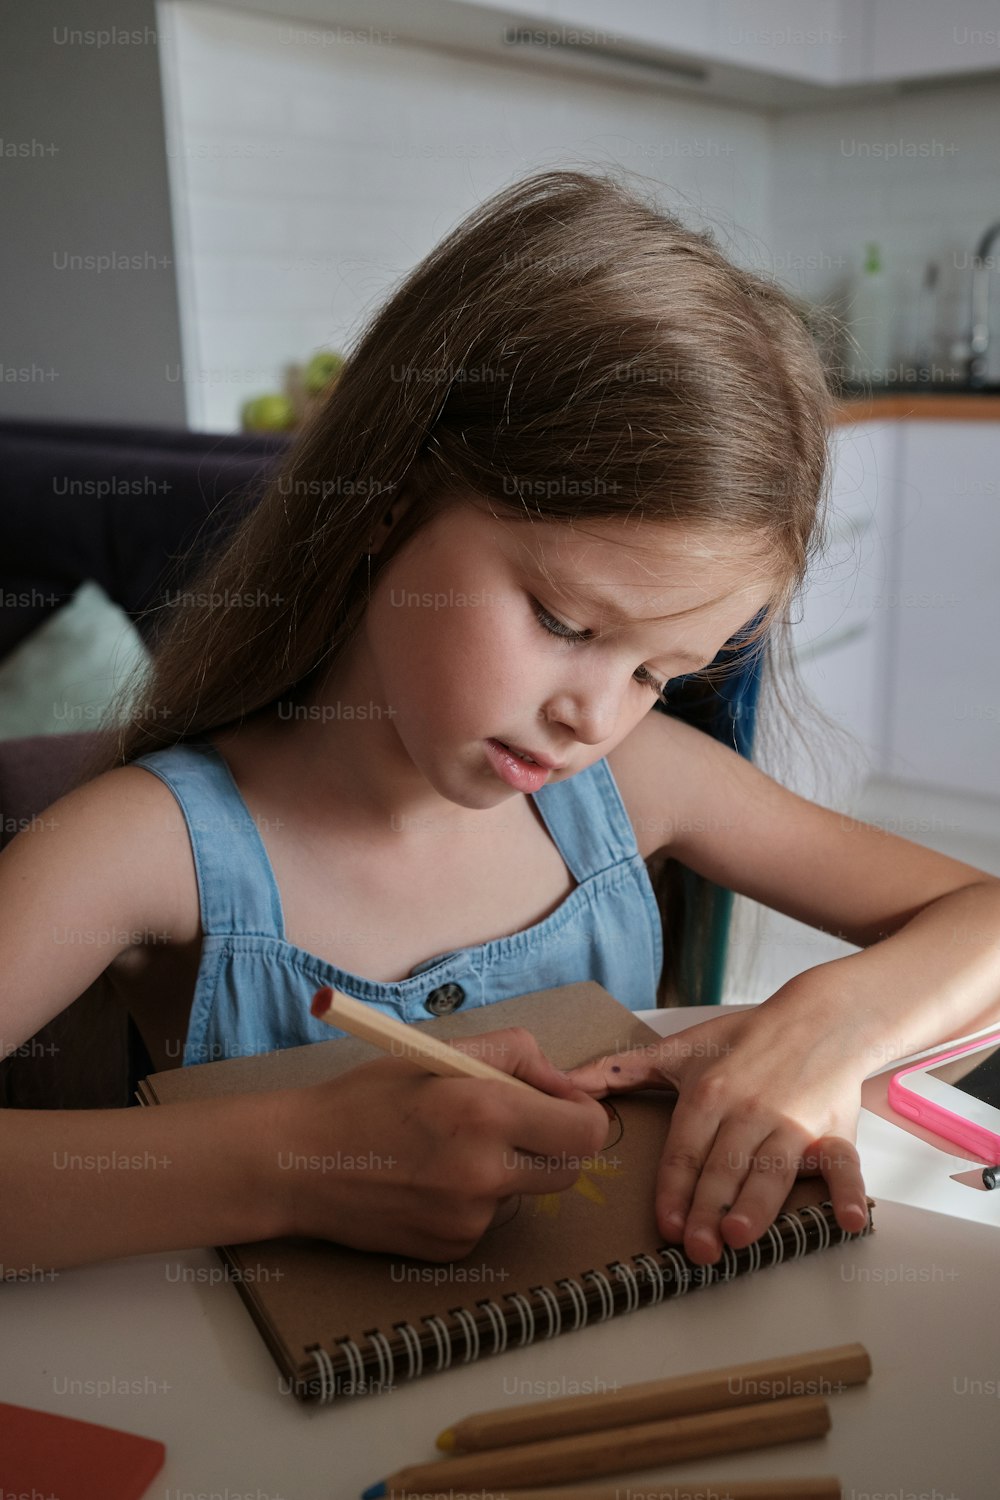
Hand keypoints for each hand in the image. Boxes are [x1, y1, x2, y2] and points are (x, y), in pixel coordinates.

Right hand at [270, 1026, 610, 1260]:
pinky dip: (472, 1200)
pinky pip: (487, 1221)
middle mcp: (484, 1172)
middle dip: (551, 1144)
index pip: (585, 1131)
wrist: (298, 1163)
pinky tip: (427, 1181)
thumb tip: (563, 1083)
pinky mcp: (451, 1249)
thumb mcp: (438, 1053)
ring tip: (447, 1149)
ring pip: (524, 1194)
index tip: (562, 1105)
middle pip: (567, 1169)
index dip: (582, 1115)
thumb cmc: (365, 1099)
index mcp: (485, 1112)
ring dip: (506, 1171)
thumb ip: (514, 1055)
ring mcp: (469, 1219)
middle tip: (511, 1123)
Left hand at [564, 989, 870, 1265]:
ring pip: (773, 1170)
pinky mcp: (834, 1131)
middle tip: (697, 1249)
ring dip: (758, 1204)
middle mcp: (749, 1110)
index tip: (664, 1225)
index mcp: (710, 1093)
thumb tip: (565, 1085)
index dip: (673, 1189)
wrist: (820, 1017)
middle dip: (708, 1208)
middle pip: (724, 1166)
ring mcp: (794, 1123)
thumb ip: (621, 1070)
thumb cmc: (745, 1038)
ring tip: (741, 1236)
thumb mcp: (680, 1047)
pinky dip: (847, 1193)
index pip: (685, 1149)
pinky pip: (843, 1165)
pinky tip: (843, 1220)